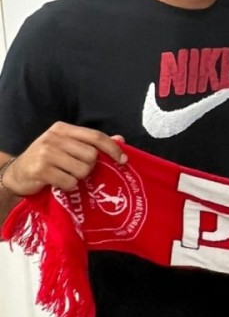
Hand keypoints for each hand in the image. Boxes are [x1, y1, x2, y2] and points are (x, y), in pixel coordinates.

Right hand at [2, 122, 125, 196]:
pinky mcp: (41, 169)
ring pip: (83, 170)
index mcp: (63, 129)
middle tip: (76, 170)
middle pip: (92, 156)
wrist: (17, 174)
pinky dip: (68, 186)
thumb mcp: (67, 147)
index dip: (113, 148)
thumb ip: (91, 143)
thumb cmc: (47, 161)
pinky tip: (58, 182)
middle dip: (89, 167)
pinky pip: (70, 182)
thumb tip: (120, 139)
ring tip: (65, 175)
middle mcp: (54, 137)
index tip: (123, 160)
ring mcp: (46, 153)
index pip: (95, 136)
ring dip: (78, 178)